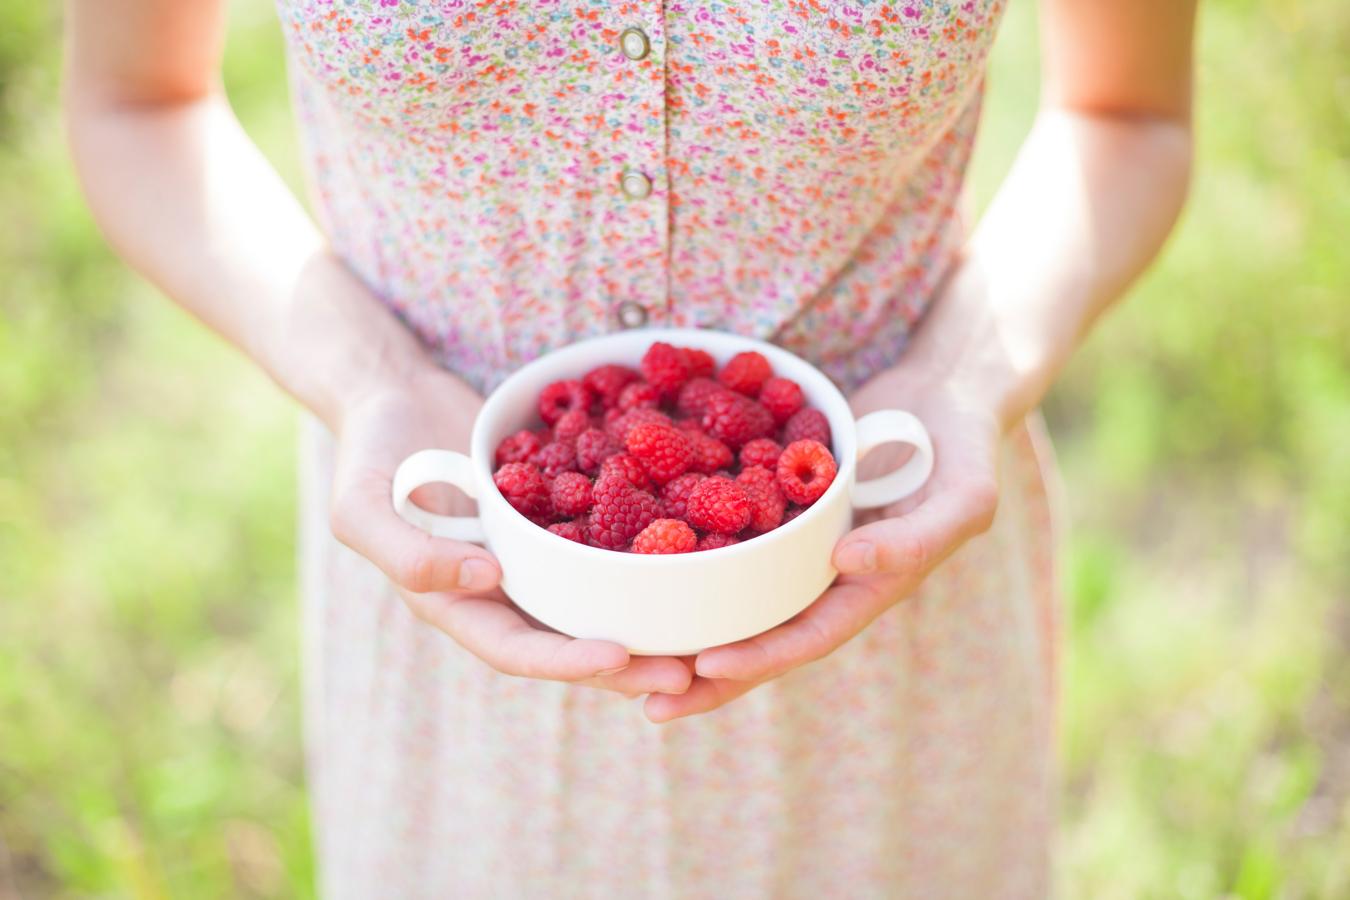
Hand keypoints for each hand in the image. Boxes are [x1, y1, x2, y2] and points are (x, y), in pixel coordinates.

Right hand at [328, 367, 692, 696]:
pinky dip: (649, 554)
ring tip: (708, 632)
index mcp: (455, 603)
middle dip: (629, 663)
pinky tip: (702, 554)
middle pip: (572, 640)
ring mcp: (534, 558)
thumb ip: (407, 550)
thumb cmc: (369, 448)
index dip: (567, 661)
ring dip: (649, 622)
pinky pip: (608, 543)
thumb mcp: (361, 502)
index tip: (619, 656)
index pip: (518, 650)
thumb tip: (485, 580)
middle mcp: (502, 592)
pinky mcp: (559, 518)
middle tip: (691, 669)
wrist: (397, 393)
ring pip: (599, 601)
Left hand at [644, 369, 1000, 721]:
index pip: (807, 636)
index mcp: (870, 587)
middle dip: (705, 675)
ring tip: (624, 654)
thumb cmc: (967, 444)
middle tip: (644, 699)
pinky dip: (685, 553)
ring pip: (735, 597)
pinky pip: (726, 537)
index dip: (758, 658)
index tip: (703, 668)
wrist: (944, 391)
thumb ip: (917, 535)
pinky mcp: (778, 509)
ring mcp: (801, 547)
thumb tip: (848, 562)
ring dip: (686, 627)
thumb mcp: (965, 494)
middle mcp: (828, 578)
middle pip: (759, 636)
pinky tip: (631, 560)